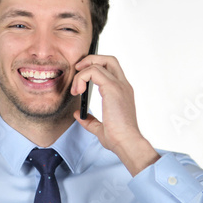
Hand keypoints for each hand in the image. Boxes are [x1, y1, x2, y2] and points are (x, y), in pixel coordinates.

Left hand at [71, 55, 159, 175]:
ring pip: (98, 63)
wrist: (126, 142)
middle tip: (77, 71)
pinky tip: (78, 91)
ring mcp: (119, 85)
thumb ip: (90, 120)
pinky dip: (82, 77)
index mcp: (122, 92)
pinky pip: (93, 71)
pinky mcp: (112, 88)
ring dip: (81, 73)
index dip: (94, 68)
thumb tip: (79, 114)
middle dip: (89, 60)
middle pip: (108, 59)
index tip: (81, 81)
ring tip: (75, 89)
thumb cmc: (118, 138)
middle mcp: (122, 85)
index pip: (110, 69)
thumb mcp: (100, 128)